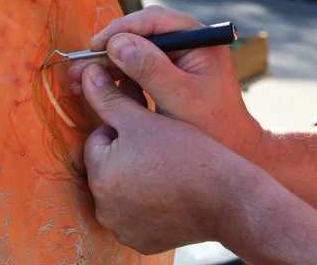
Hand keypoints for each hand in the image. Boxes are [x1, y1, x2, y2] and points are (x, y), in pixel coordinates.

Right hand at [69, 5, 263, 158]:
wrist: (233, 152)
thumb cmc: (214, 128)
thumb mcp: (180, 98)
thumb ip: (151, 69)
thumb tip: (117, 43)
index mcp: (199, 39)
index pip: (153, 20)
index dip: (120, 30)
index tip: (95, 46)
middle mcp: (187, 42)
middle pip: (139, 33)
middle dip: (107, 49)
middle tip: (80, 65)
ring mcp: (175, 58)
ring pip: (132, 51)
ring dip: (106, 64)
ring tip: (79, 79)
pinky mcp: (165, 75)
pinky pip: (134, 68)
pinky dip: (113, 76)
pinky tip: (94, 87)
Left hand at [80, 62, 240, 253]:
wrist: (229, 199)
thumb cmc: (186, 153)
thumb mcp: (143, 119)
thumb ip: (109, 97)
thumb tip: (88, 73)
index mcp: (99, 176)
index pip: (99, 138)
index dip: (123, 127)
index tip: (148, 125)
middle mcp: (103, 208)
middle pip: (108, 165)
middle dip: (126, 152)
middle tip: (158, 144)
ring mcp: (123, 228)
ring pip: (122, 189)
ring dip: (136, 175)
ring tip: (165, 165)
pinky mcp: (142, 242)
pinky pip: (136, 214)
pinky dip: (148, 202)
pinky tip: (170, 191)